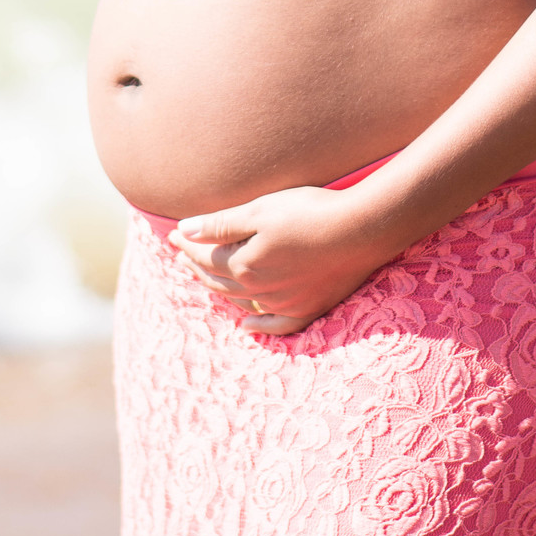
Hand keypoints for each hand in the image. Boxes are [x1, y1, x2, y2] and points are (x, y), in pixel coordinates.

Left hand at [168, 184, 394, 334]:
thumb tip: (183, 232)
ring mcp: (285, 304)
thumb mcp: (260, 210)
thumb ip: (220, 225)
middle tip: (183, 253)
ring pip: (241, 302)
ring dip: (220, 289)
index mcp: (244, 265)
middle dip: (197, 265)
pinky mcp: (309, 309)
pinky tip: (248, 326)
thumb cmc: (309, 212)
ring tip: (206, 278)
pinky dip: (260, 326)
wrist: (361, 231)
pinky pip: (277, 325)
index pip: (205, 256)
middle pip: (219, 280)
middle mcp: (260, 290)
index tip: (174, 233)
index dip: (187, 244)